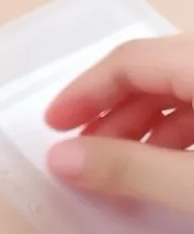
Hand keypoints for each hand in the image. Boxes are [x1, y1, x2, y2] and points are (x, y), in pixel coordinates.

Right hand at [45, 34, 193, 212]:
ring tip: (125, 173)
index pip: (133, 60)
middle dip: (113, 115)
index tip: (53, 128)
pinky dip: (181, 132)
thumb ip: (132, 169)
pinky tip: (169, 169)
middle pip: (158, 72)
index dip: (85, 92)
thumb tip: (61, 159)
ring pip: (185, 88)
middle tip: (84, 160)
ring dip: (146, 127)